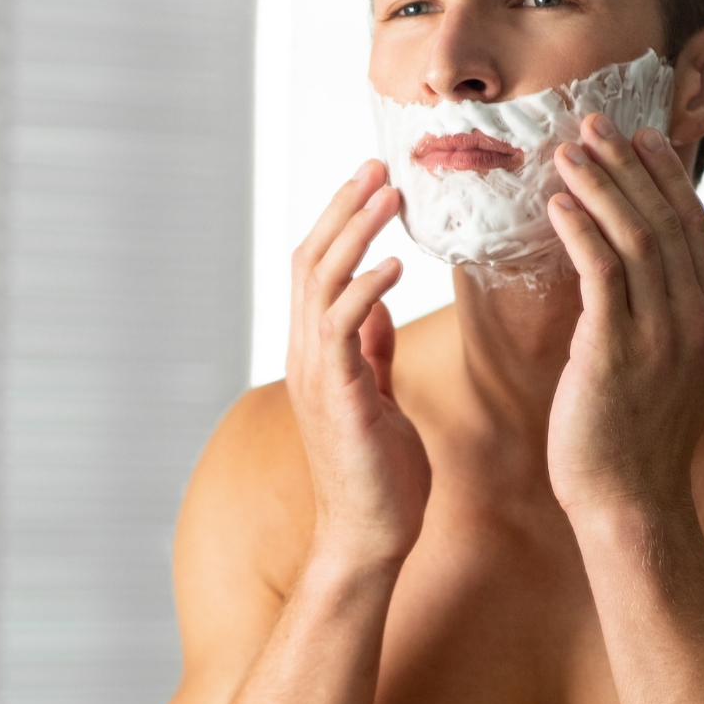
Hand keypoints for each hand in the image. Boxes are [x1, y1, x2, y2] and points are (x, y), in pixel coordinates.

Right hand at [285, 160, 431, 571]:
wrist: (369, 537)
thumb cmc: (380, 476)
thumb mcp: (379, 397)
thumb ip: (370, 350)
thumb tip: (374, 306)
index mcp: (317, 352)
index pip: (317, 267)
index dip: (342, 220)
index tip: (373, 180)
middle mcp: (306, 354)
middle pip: (311, 259)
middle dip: (345, 208)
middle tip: (378, 165)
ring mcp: (315, 373)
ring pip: (322, 282)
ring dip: (356, 232)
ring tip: (388, 195)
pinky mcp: (336, 395)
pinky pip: (341, 328)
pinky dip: (365, 289)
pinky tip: (396, 265)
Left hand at [544, 114, 703, 516]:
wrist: (630, 500)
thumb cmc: (650, 433)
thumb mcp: (702, 365)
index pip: (697, 227)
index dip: (670, 177)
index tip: (643, 136)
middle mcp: (697, 320)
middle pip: (666, 221)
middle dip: (630, 166)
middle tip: (596, 124)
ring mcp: (660, 334)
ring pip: (634, 238)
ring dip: (600, 187)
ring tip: (568, 152)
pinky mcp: (615, 348)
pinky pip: (600, 272)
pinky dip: (580, 230)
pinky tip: (559, 204)